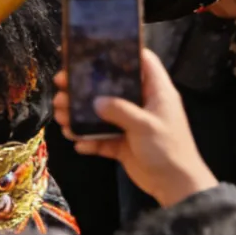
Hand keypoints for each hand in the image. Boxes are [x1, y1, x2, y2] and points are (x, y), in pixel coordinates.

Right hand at [53, 50, 216, 205]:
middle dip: (85, 84)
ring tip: (60, 113)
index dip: (122, 50)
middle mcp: (141, 103)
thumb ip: (119, 110)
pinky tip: (76, 140)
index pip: (142, 60)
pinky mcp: (123, 144)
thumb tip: (95, 101)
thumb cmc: (168, 149)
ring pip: (100, 112)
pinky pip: (100, 137)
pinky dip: (87, 139)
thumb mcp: (145, 125)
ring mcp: (130, 124)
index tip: (94, 47)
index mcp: (156, 91)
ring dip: (79, 113)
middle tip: (61, 82)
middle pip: (111, 86)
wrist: (176, 187)